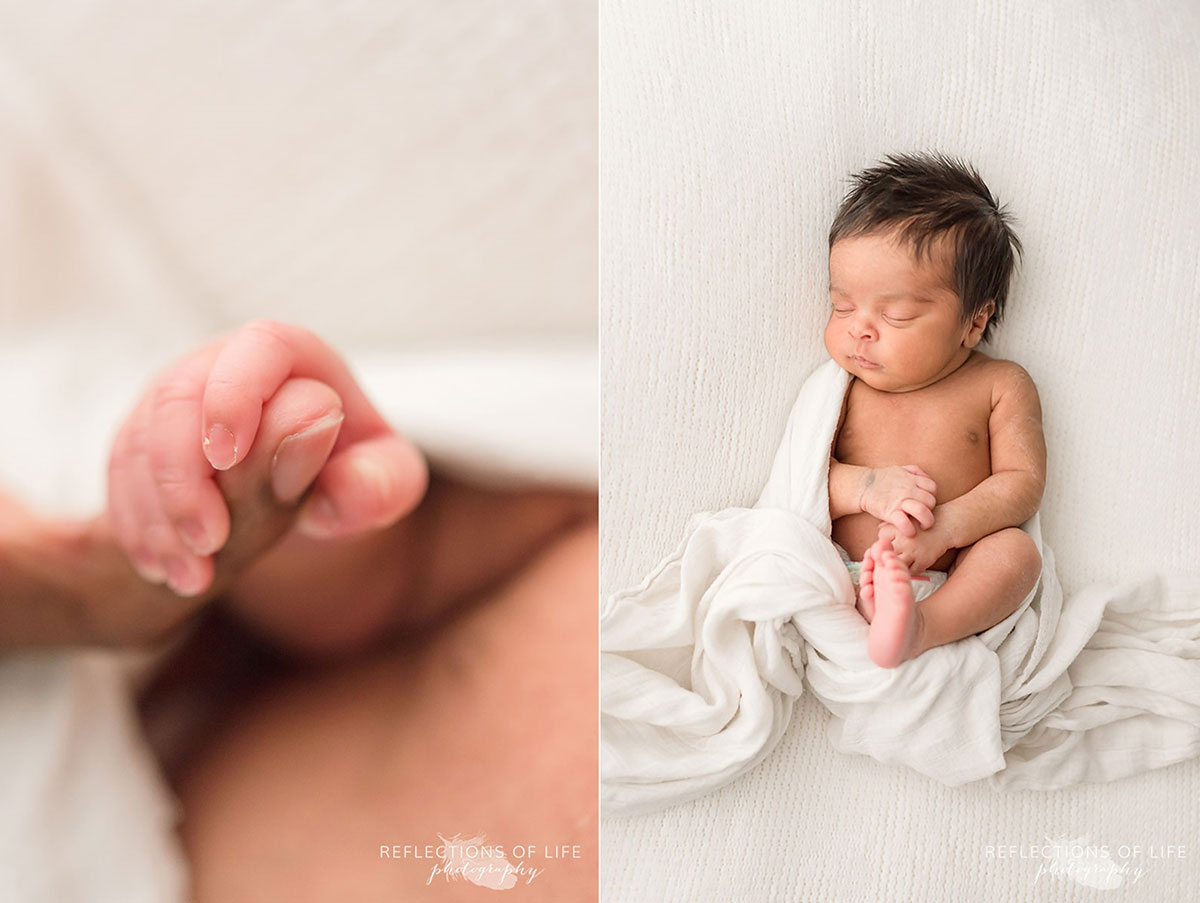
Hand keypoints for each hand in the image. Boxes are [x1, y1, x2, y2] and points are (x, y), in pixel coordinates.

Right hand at [107, 320, 427, 596]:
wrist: (313, 493)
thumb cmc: (357, 471)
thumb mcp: (386, 479)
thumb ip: (380, 481)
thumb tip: (349, 485)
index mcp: (296, 359)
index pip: (260, 348)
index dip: (235, 393)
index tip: (228, 455)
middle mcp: (226, 367)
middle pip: (179, 395)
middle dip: (183, 474)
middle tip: (209, 541)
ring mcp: (178, 402)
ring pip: (141, 441)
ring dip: (158, 513)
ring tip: (192, 574)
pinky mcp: (145, 441)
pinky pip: (121, 475)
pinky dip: (138, 526)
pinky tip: (163, 569)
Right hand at [858, 464, 936, 537]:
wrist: (863, 486)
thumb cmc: (883, 480)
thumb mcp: (900, 469)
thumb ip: (915, 471)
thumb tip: (925, 478)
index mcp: (912, 479)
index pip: (932, 488)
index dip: (930, 496)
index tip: (924, 503)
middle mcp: (908, 489)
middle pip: (930, 501)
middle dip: (929, 510)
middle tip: (923, 516)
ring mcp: (899, 501)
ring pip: (922, 511)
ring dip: (925, 521)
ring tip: (921, 526)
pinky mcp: (890, 512)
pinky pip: (905, 523)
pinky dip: (909, 529)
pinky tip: (909, 531)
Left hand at [876, 519, 951, 573]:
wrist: (945, 524)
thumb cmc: (922, 523)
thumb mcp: (904, 519)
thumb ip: (889, 525)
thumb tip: (878, 529)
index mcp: (895, 529)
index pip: (879, 541)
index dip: (882, 545)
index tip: (886, 546)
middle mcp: (903, 541)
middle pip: (886, 555)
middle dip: (887, 558)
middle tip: (890, 559)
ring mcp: (913, 552)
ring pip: (898, 565)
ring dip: (898, 566)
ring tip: (900, 564)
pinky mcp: (924, 560)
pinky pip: (912, 571)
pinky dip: (910, 571)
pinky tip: (911, 566)